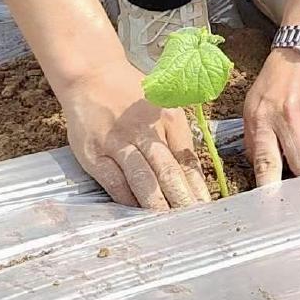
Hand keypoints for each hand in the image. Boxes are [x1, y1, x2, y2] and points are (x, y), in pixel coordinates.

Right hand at [58, 65, 208, 210]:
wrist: (92, 77)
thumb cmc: (131, 94)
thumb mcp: (164, 105)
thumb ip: (178, 136)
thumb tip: (193, 172)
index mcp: (169, 118)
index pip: (187, 158)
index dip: (198, 185)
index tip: (208, 206)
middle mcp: (145, 131)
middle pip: (167, 170)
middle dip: (182, 198)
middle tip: (193, 220)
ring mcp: (118, 143)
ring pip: (142, 178)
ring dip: (157, 203)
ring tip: (168, 223)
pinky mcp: (94, 154)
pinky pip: (114, 182)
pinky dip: (126, 199)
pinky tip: (136, 214)